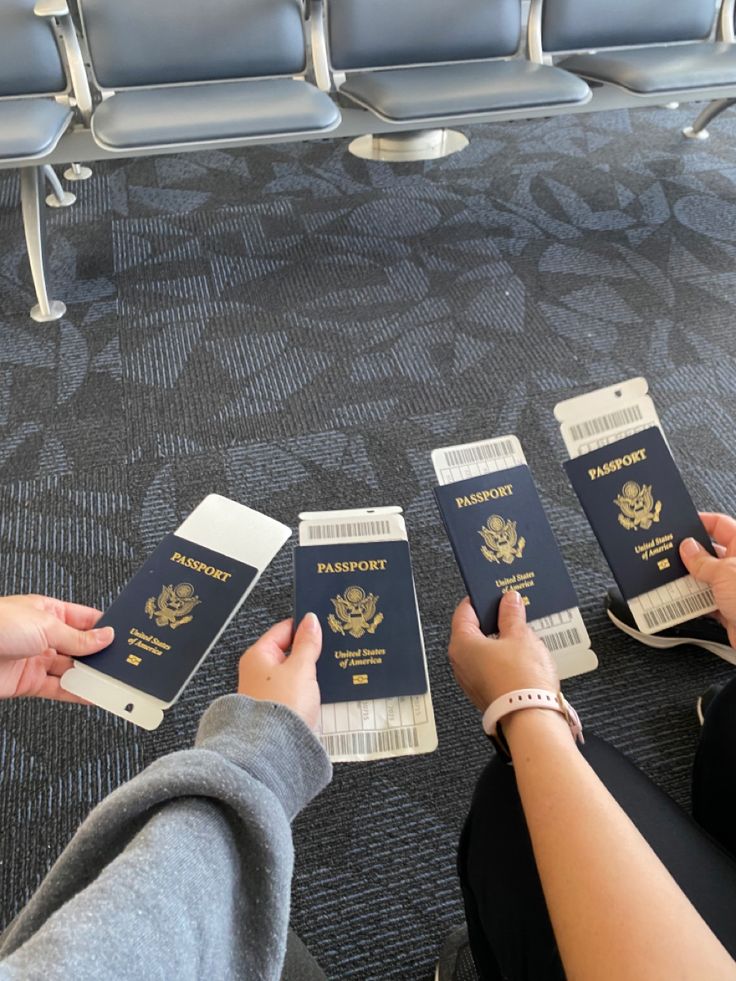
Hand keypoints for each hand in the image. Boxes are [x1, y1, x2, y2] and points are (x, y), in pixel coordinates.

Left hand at [0, 595, 113, 701]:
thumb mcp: (47, 624)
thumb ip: (79, 637)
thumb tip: (106, 637)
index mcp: (49, 611)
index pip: (85, 620)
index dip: (104, 629)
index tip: (124, 638)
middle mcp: (44, 635)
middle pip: (80, 648)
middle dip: (99, 656)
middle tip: (122, 664)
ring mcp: (36, 660)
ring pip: (71, 670)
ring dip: (90, 677)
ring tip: (111, 683)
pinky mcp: (29, 683)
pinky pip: (59, 690)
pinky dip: (77, 694)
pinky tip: (91, 695)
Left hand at [238, 613, 321, 729]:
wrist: (275, 749)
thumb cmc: (282, 707)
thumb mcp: (301, 668)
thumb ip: (308, 643)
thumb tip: (310, 620)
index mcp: (258, 656)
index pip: (282, 630)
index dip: (304, 626)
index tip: (323, 625)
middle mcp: (258, 673)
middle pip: (288, 652)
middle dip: (309, 651)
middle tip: (330, 648)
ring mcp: (266, 692)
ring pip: (293, 673)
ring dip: (310, 672)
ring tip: (330, 670)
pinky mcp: (276, 709)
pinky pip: (295, 692)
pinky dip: (308, 689)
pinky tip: (322, 691)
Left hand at [448, 591, 558, 711]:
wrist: (530, 718)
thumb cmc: (521, 679)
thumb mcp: (520, 635)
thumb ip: (512, 615)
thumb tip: (508, 601)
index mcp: (461, 644)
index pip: (464, 611)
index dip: (481, 599)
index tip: (495, 593)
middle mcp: (460, 663)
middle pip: (473, 631)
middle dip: (494, 620)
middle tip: (512, 610)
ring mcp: (471, 680)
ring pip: (483, 651)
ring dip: (500, 641)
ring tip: (522, 633)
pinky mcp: (485, 693)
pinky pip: (491, 669)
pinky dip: (503, 660)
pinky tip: (522, 657)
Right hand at [680, 512, 735, 647]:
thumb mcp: (724, 573)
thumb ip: (702, 561)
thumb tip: (687, 548)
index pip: (720, 525)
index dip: (701, 522)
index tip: (681, 525)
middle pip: (709, 554)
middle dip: (690, 557)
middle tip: (672, 557)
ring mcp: (734, 587)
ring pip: (705, 579)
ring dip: (689, 582)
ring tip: (673, 582)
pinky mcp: (730, 608)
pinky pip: (705, 601)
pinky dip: (693, 603)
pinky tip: (682, 603)